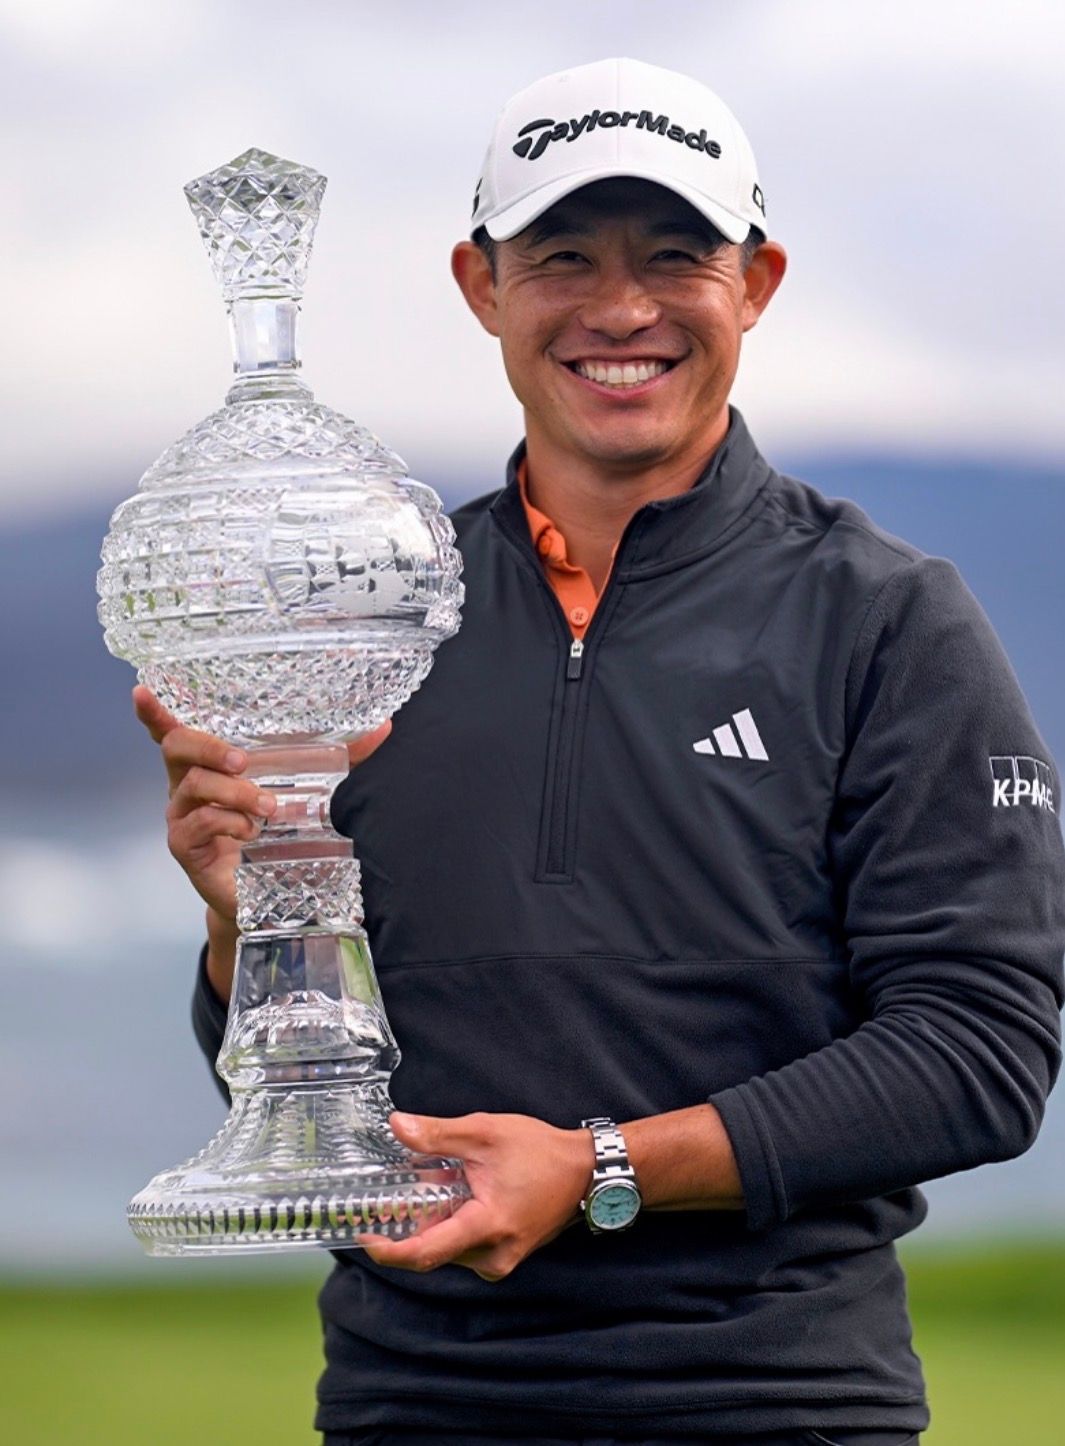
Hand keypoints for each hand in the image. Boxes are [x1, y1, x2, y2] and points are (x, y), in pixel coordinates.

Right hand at [132, 683, 391, 956]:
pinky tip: (250, 832)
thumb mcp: (307, 786)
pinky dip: (228, 822)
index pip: (172, 730)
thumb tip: (383, 727)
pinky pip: (199, 823)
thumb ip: (341, 756)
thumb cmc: (276, 829)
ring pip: (193, 785)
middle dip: (207, 745)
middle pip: (176, 747)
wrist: (265, 890)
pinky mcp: (186, 848)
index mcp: (207, 764)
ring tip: (268, 808)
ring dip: (234, 791)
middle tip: (243, 758)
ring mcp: (182, 817)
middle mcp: (186, 786)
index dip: (155, 711)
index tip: (142, 689)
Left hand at [358, 1111, 594, 1281]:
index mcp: (487, 1227)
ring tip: (440, 1182)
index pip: (425, 1253)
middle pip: (433, 1249)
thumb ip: (437, 1135)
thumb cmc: (540, 1152)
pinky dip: (452, 1223)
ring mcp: (500, 1259)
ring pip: (448, 1248)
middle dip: (412, 1223)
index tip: (365, 1238)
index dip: (389, 1251)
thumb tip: (396, 1126)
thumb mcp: (484, 1133)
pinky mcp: (504, 1255)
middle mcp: (493, 1255)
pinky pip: (465, 1246)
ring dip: (434, 1220)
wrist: (585, 1172)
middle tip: (395, 1193)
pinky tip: (459, 1193)